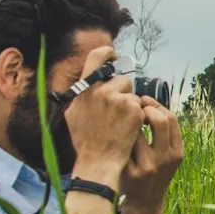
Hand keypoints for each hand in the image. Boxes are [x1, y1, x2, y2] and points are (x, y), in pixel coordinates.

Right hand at [62, 46, 143, 186]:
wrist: (99, 160)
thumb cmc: (85, 140)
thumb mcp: (74, 113)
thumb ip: (82, 94)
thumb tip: (89, 80)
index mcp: (85, 89)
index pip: (96, 57)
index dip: (107, 53)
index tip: (113, 55)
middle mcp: (102, 91)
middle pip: (122, 80)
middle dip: (123, 93)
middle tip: (116, 111)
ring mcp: (120, 100)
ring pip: (133, 94)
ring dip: (131, 105)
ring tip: (120, 123)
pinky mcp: (134, 110)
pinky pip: (141, 106)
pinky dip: (138, 116)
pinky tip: (128, 128)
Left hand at [120, 96, 184, 213]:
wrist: (144, 204)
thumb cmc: (154, 173)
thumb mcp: (168, 158)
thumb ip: (165, 135)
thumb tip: (149, 103)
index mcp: (177, 153)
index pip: (171, 119)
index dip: (157, 105)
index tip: (145, 101)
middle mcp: (165, 159)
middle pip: (160, 120)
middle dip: (146, 108)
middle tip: (135, 106)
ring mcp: (148, 166)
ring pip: (138, 131)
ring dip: (130, 122)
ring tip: (124, 121)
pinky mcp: (130, 172)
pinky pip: (124, 145)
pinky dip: (119, 136)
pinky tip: (115, 135)